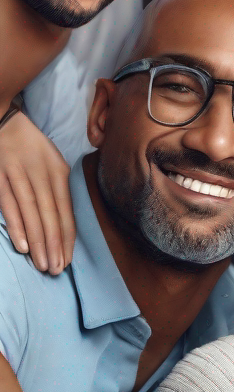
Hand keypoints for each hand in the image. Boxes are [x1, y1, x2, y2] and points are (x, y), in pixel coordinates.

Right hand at [0, 111, 73, 274]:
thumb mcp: (52, 163)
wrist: (3, 121)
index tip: (69, 259)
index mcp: (59, 172)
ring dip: (38, 241)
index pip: (66, 211)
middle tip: (57, 270)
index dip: (67, 236)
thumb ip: (57, 190)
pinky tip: (22, 245)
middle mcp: (41, 175)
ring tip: (43, 264)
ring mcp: (19, 176)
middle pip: (51, 215)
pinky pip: (9, 205)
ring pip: (31, 214)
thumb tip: (62, 221)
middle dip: (55, 245)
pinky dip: (16, 225)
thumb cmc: (30, 147)